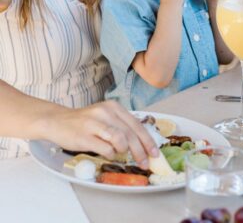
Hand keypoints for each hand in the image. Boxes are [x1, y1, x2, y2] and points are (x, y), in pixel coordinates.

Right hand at [43, 100, 158, 168]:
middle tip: (145, 163)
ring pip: (120, 139)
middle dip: (141, 151)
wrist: (58, 121)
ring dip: (125, 151)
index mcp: (114, 107)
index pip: (137, 124)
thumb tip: (141, 143)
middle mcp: (106, 112)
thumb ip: (121, 126)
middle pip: (131, 133)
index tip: (155, 153)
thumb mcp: (105, 117)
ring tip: (121, 154)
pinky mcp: (85, 136)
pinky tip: (109, 155)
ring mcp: (95, 123)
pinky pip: (105, 148)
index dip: (148, 140)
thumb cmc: (85, 122)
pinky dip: (111, 154)